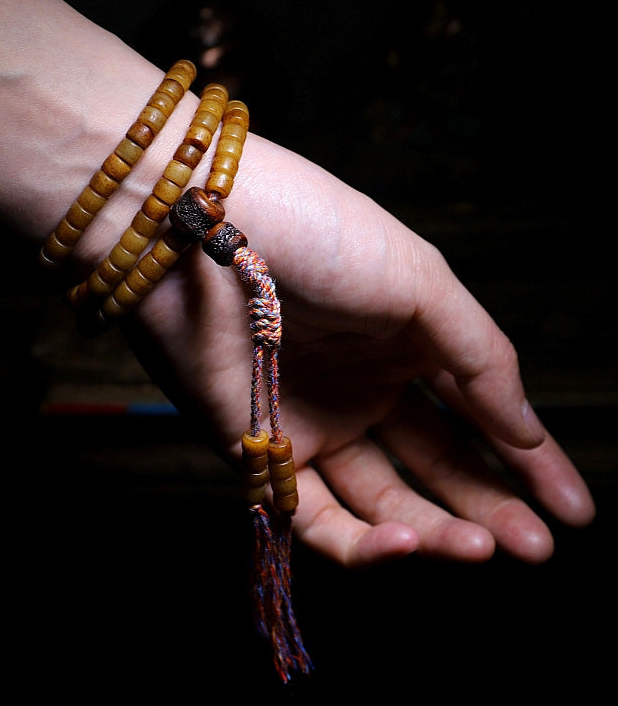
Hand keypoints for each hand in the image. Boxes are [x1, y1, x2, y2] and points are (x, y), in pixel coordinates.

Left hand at [120, 133, 594, 566]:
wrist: (200, 227)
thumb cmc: (313, 232)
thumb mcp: (419, 279)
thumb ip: (479, 356)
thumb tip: (527, 429)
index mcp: (402, 339)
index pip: (476, 412)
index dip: (528, 461)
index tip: (575, 506)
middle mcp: (359, 385)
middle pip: (435, 464)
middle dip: (489, 506)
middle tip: (539, 545)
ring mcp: (311, 422)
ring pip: (382, 501)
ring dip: (437, 531)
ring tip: (488, 548)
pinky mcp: (259, 452)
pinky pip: (315, 517)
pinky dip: (364, 543)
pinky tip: (411, 544)